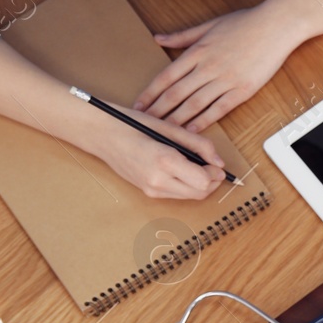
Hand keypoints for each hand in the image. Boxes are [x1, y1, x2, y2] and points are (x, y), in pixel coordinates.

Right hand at [90, 107, 226, 199]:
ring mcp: (151, 190)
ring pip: (189, 197)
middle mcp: (157, 181)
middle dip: (211, 183)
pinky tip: (183, 171)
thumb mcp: (170, 128)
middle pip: (199, 194)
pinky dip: (186, 186)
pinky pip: (176, 194)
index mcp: (164, 161)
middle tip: (213, 168)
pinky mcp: (148, 193)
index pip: (202, 181)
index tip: (217, 165)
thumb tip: (219, 162)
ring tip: (199, 168)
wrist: (103, 135)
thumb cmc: (134, 125)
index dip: (215, 174)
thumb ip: (199, 145)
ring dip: (200, 186)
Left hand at [135, 5, 301, 130]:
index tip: (139, 106)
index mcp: (197, 51)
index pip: (166, 77)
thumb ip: (182, 36)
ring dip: (177, 120)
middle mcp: (208, 66)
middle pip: (176, 94)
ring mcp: (225, 79)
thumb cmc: (244, 23)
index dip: (150, 94)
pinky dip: (203, 121)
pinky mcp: (241, 90)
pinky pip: (218, 109)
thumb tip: (158, 38)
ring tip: (164, 133)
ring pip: (194, 105)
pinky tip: (192, 131)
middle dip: (158, 111)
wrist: (275, 26)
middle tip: (145, 125)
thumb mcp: (209, 25)